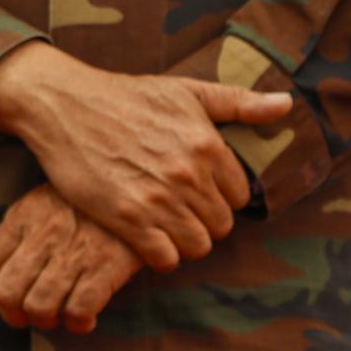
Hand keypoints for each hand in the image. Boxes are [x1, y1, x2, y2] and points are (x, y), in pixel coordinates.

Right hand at [0, 44, 293, 269]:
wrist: (63, 104)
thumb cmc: (125, 96)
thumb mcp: (183, 91)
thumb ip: (238, 103)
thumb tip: (287, 106)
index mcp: (207, 144)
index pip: (240, 197)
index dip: (218, 195)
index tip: (195, 188)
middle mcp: (187, 173)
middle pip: (221, 225)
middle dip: (202, 219)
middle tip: (175, 206)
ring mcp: (157, 199)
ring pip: (197, 245)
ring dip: (182, 239)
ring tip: (162, 222)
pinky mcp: (126, 218)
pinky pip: (165, 258)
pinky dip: (158, 253)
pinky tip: (144, 235)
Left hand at [0, 185, 139, 333]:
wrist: (136, 188)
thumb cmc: (84, 203)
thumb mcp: (41, 203)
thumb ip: (18, 233)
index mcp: (22, 218)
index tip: (7, 299)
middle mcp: (42, 236)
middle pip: (5, 294)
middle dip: (14, 315)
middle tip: (32, 314)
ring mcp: (73, 251)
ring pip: (39, 308)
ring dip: (48, 320)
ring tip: (61, 314)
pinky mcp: (105, 266)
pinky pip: (78, 311)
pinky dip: (79, 323)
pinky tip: (86, 317)